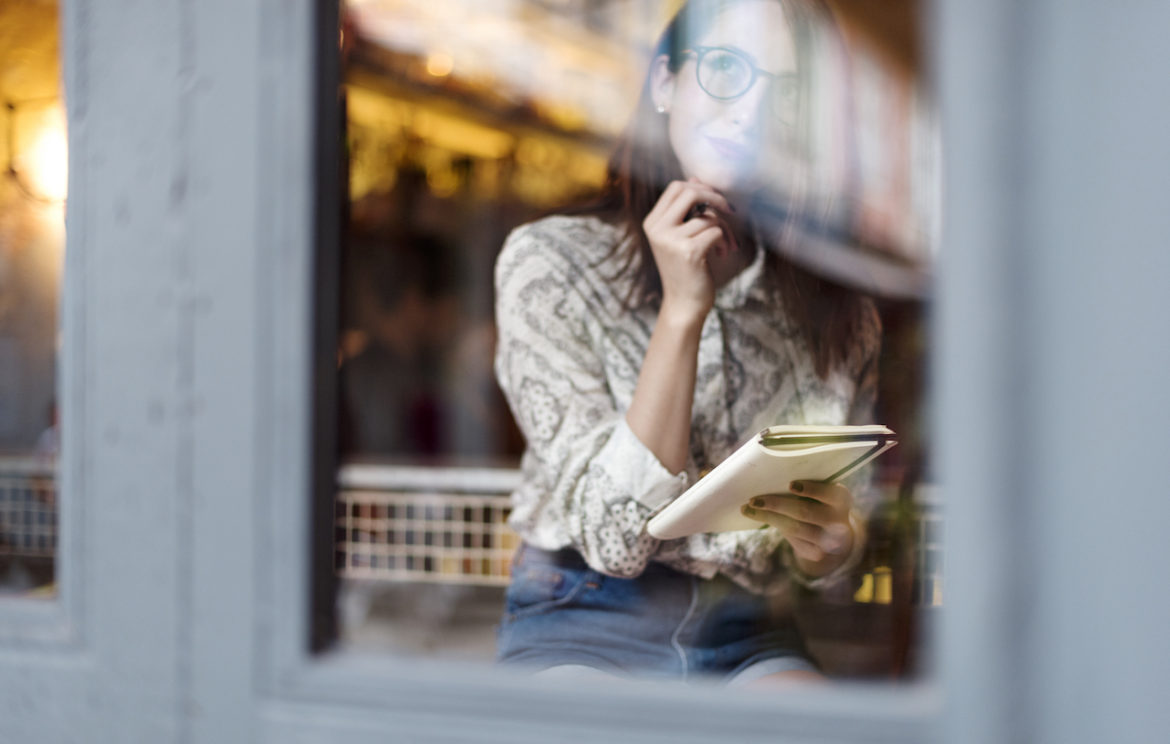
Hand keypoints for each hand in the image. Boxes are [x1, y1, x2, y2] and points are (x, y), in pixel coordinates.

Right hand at [641, 179, 733, 325]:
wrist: (684, 304)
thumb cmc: (686, 269)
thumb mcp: (680, 237)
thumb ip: (685, 210)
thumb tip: (695, 178)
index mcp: (652, 223)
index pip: (676, 187)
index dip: (699, 188)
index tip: (715, 200)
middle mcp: (657, 229)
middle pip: (689, 192)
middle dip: (715, 198)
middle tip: (730, 210)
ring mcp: (671, 240)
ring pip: (707, 215)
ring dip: (724, 228)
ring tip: (726, 244)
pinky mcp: (688, 251)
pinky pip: (715, 230)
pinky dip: (725, 240)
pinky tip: (722, 253)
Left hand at [740, 480, 855, 578]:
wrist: (834, 532)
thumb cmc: (820, 501)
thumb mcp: (821, 491)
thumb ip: (806, 483)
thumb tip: (771, 474)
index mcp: (842, 499)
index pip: (829, 493)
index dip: (811, 489)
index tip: (790, 485)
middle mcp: (839, 521)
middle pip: (804, 512)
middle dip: (776, 504)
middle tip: (754, 499)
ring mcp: (828, 541)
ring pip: (794, 528)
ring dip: (768, 517)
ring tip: (748, 508)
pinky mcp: (816, 553)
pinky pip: (791, 539)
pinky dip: (772, 525)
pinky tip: (757, 517)